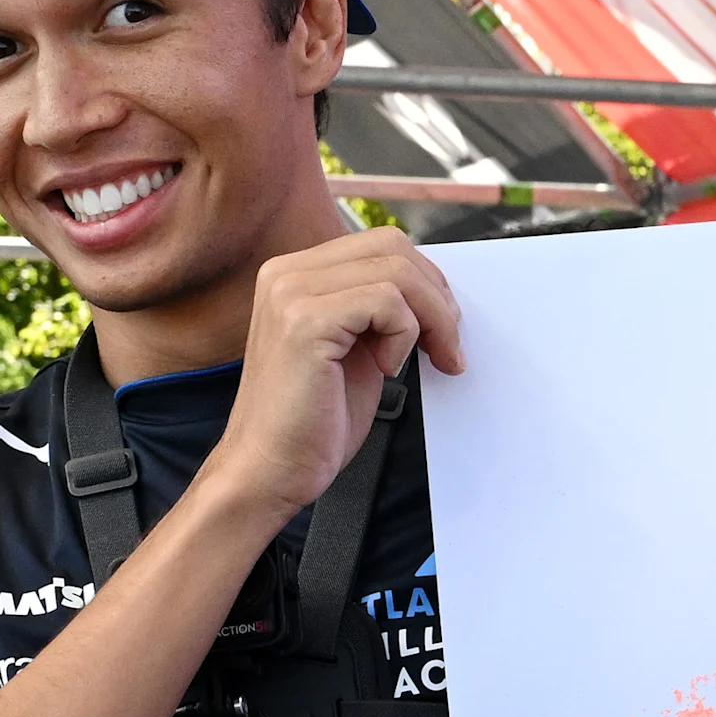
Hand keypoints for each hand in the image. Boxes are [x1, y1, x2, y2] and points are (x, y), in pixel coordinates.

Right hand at [203, 228, 462, 519]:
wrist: (268, 471)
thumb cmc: (312, 422)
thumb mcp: (354, 350)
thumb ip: (378, 312)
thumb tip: (434, 293)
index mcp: (296, 275)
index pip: (382, 244)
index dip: (426, 282)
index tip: (444, 328)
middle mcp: (286, 274)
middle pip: (393, 246)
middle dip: (436, 295)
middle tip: (448, 345)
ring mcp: (291, 293)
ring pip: (397, 272)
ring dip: (431, 319)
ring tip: (429, 361)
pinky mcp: (305, 322)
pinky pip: (387, 302)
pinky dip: (405, 335)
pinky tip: (388, 369)